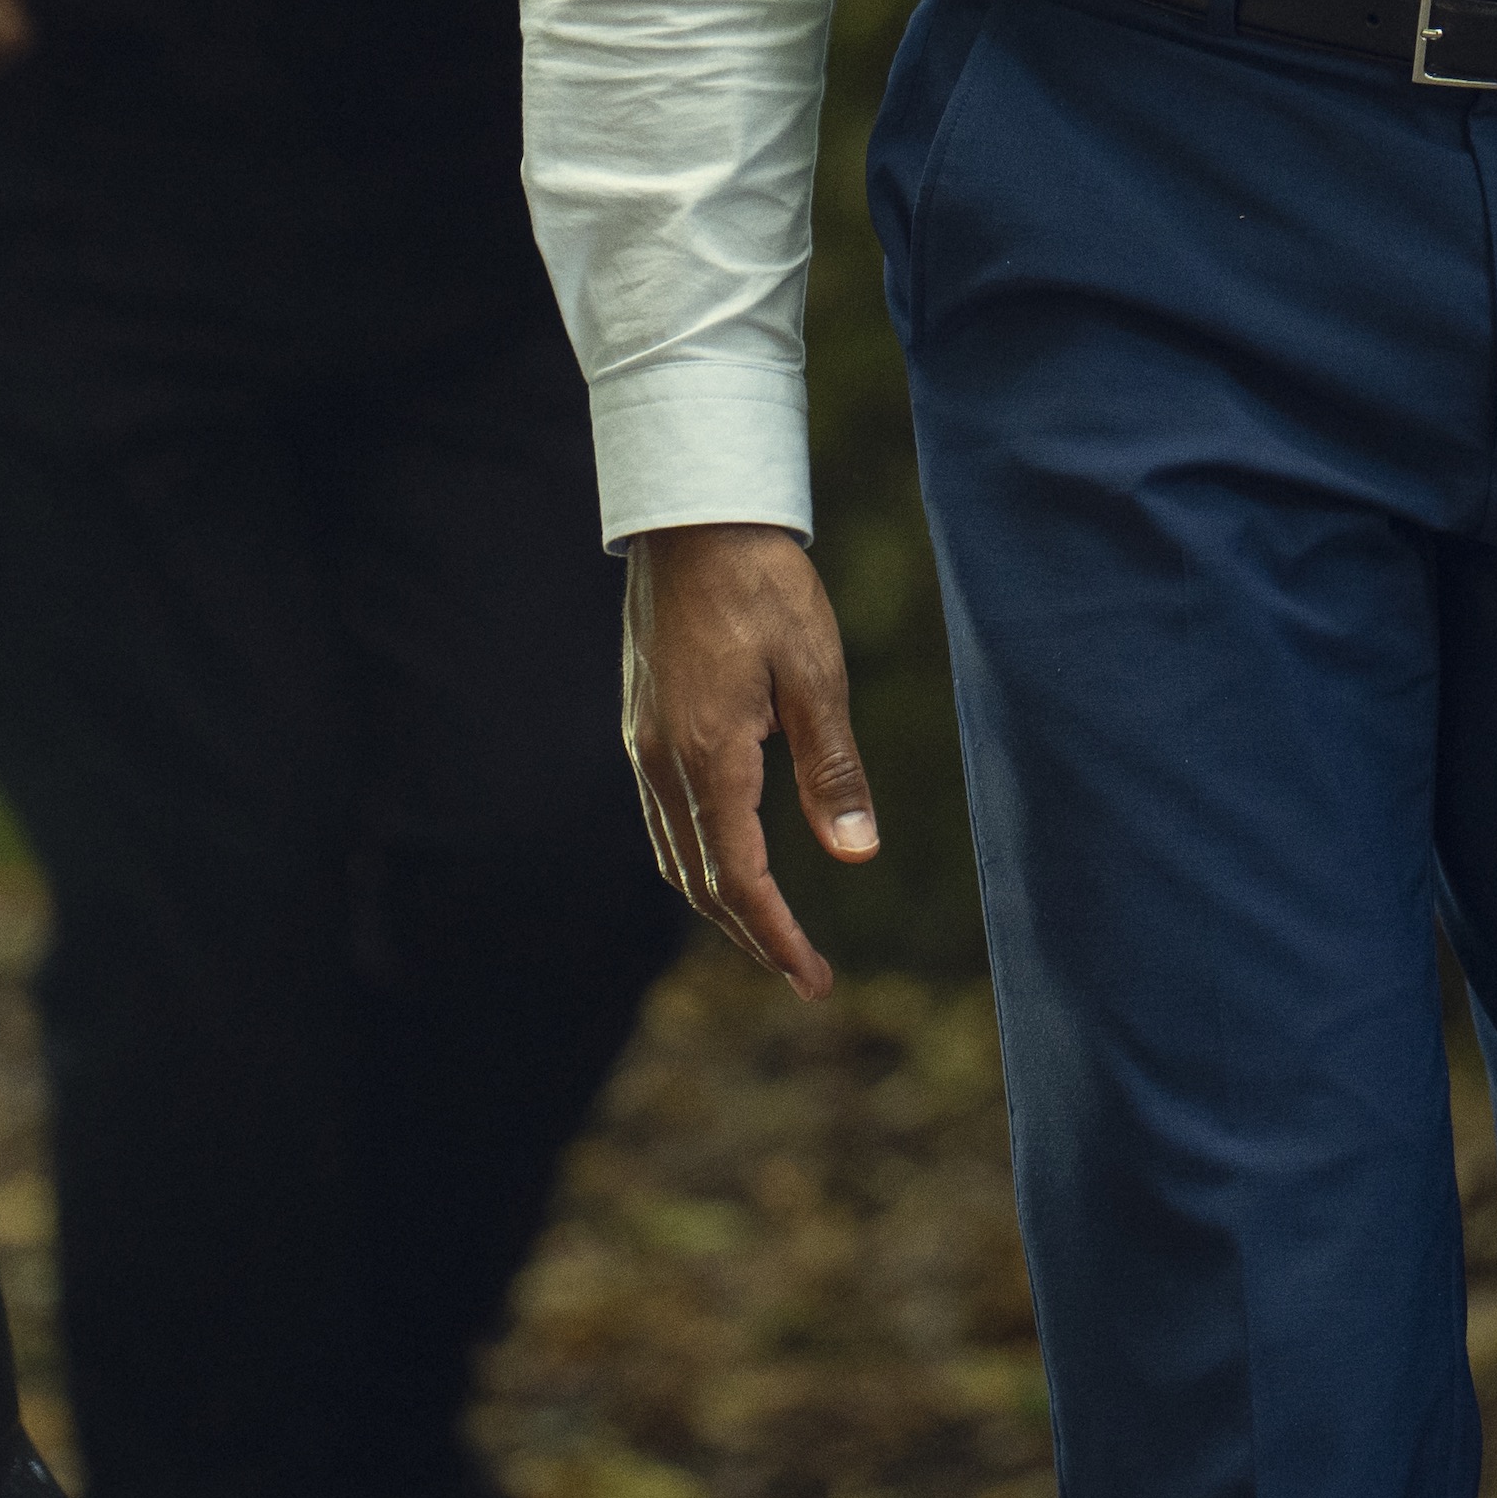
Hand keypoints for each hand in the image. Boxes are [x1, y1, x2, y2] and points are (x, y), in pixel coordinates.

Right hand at [621, 522, 879, 996]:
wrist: (692, 517)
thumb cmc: (764, 585)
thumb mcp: (816, 672)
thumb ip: (832, 768)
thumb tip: (856, 854)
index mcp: (710, 756)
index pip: (738, 880)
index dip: (776, 938)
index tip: (813, 980)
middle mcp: (663, 761)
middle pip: (700, 882)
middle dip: (751, 935)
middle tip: (802, 973)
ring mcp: (642, 744)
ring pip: (673, 854)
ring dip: (719, 903)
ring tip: (769, 932)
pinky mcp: (640, 724)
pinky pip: (661, 817)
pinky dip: (695, 858)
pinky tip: (726, 858)